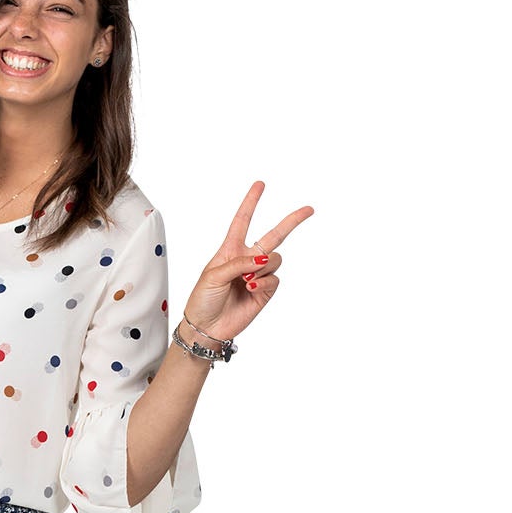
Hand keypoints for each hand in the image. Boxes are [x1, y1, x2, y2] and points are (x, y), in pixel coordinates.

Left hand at [182, 181, 313, 344]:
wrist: (206, 327)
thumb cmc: (203, 299)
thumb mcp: (213, 275)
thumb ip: (238, 262)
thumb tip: (262, 259)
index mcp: (230, 250)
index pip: (243, 221)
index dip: (251, 202)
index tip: (260, 184)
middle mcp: (247, 260)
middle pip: (274, 235)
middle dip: (292, 221)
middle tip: (309, 209)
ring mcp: (257, 275)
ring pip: (275, 259)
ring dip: (263, 266)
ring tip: (246, 280)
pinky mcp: (264, 292)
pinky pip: (274, 279)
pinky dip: (263, 282)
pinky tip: (251, 288)